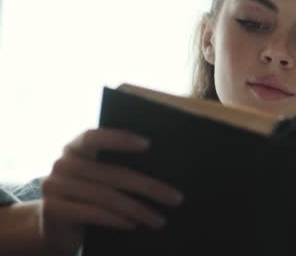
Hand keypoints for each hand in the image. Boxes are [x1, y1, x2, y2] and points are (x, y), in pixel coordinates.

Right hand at [39, 129, 182, 254]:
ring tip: (159, 219)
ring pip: (107, 197)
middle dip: (149, 187)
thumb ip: (116, 165)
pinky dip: (116, 219)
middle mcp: (62, 162)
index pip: (95, 137)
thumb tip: (163, 170)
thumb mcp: (98, 175)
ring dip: (138, 210)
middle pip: (113, 174)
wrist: (54, 224)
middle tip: (176, 198)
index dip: (119, 139)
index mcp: (75, 146)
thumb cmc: (87, 193)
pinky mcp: (53, 209)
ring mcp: (54, 186)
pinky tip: (134, 224)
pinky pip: (92, 213)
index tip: (148, 144)